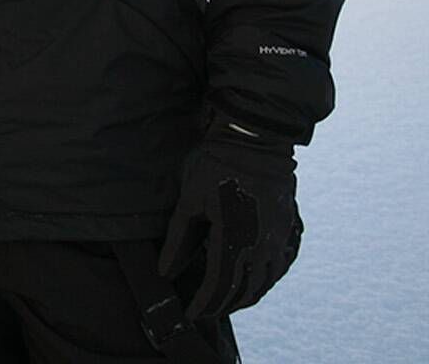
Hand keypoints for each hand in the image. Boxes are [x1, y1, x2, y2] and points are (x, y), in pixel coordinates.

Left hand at [158, 133, 301, 317]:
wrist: (255, 143)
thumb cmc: (215, 168)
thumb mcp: (189, 203)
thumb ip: (179, 241)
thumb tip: (167, 273)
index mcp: (235, 241)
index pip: (219, 287)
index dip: (204, 304)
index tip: (190, 313)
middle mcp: (262, 247)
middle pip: (245, 291)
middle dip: (223, 305)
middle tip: (204, 310)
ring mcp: (280, 239)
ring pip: (265, 282)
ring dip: (246, 296)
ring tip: (226, 301)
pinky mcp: (289, 229)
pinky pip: (281, 265)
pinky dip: (266, 280)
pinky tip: (255, 280)